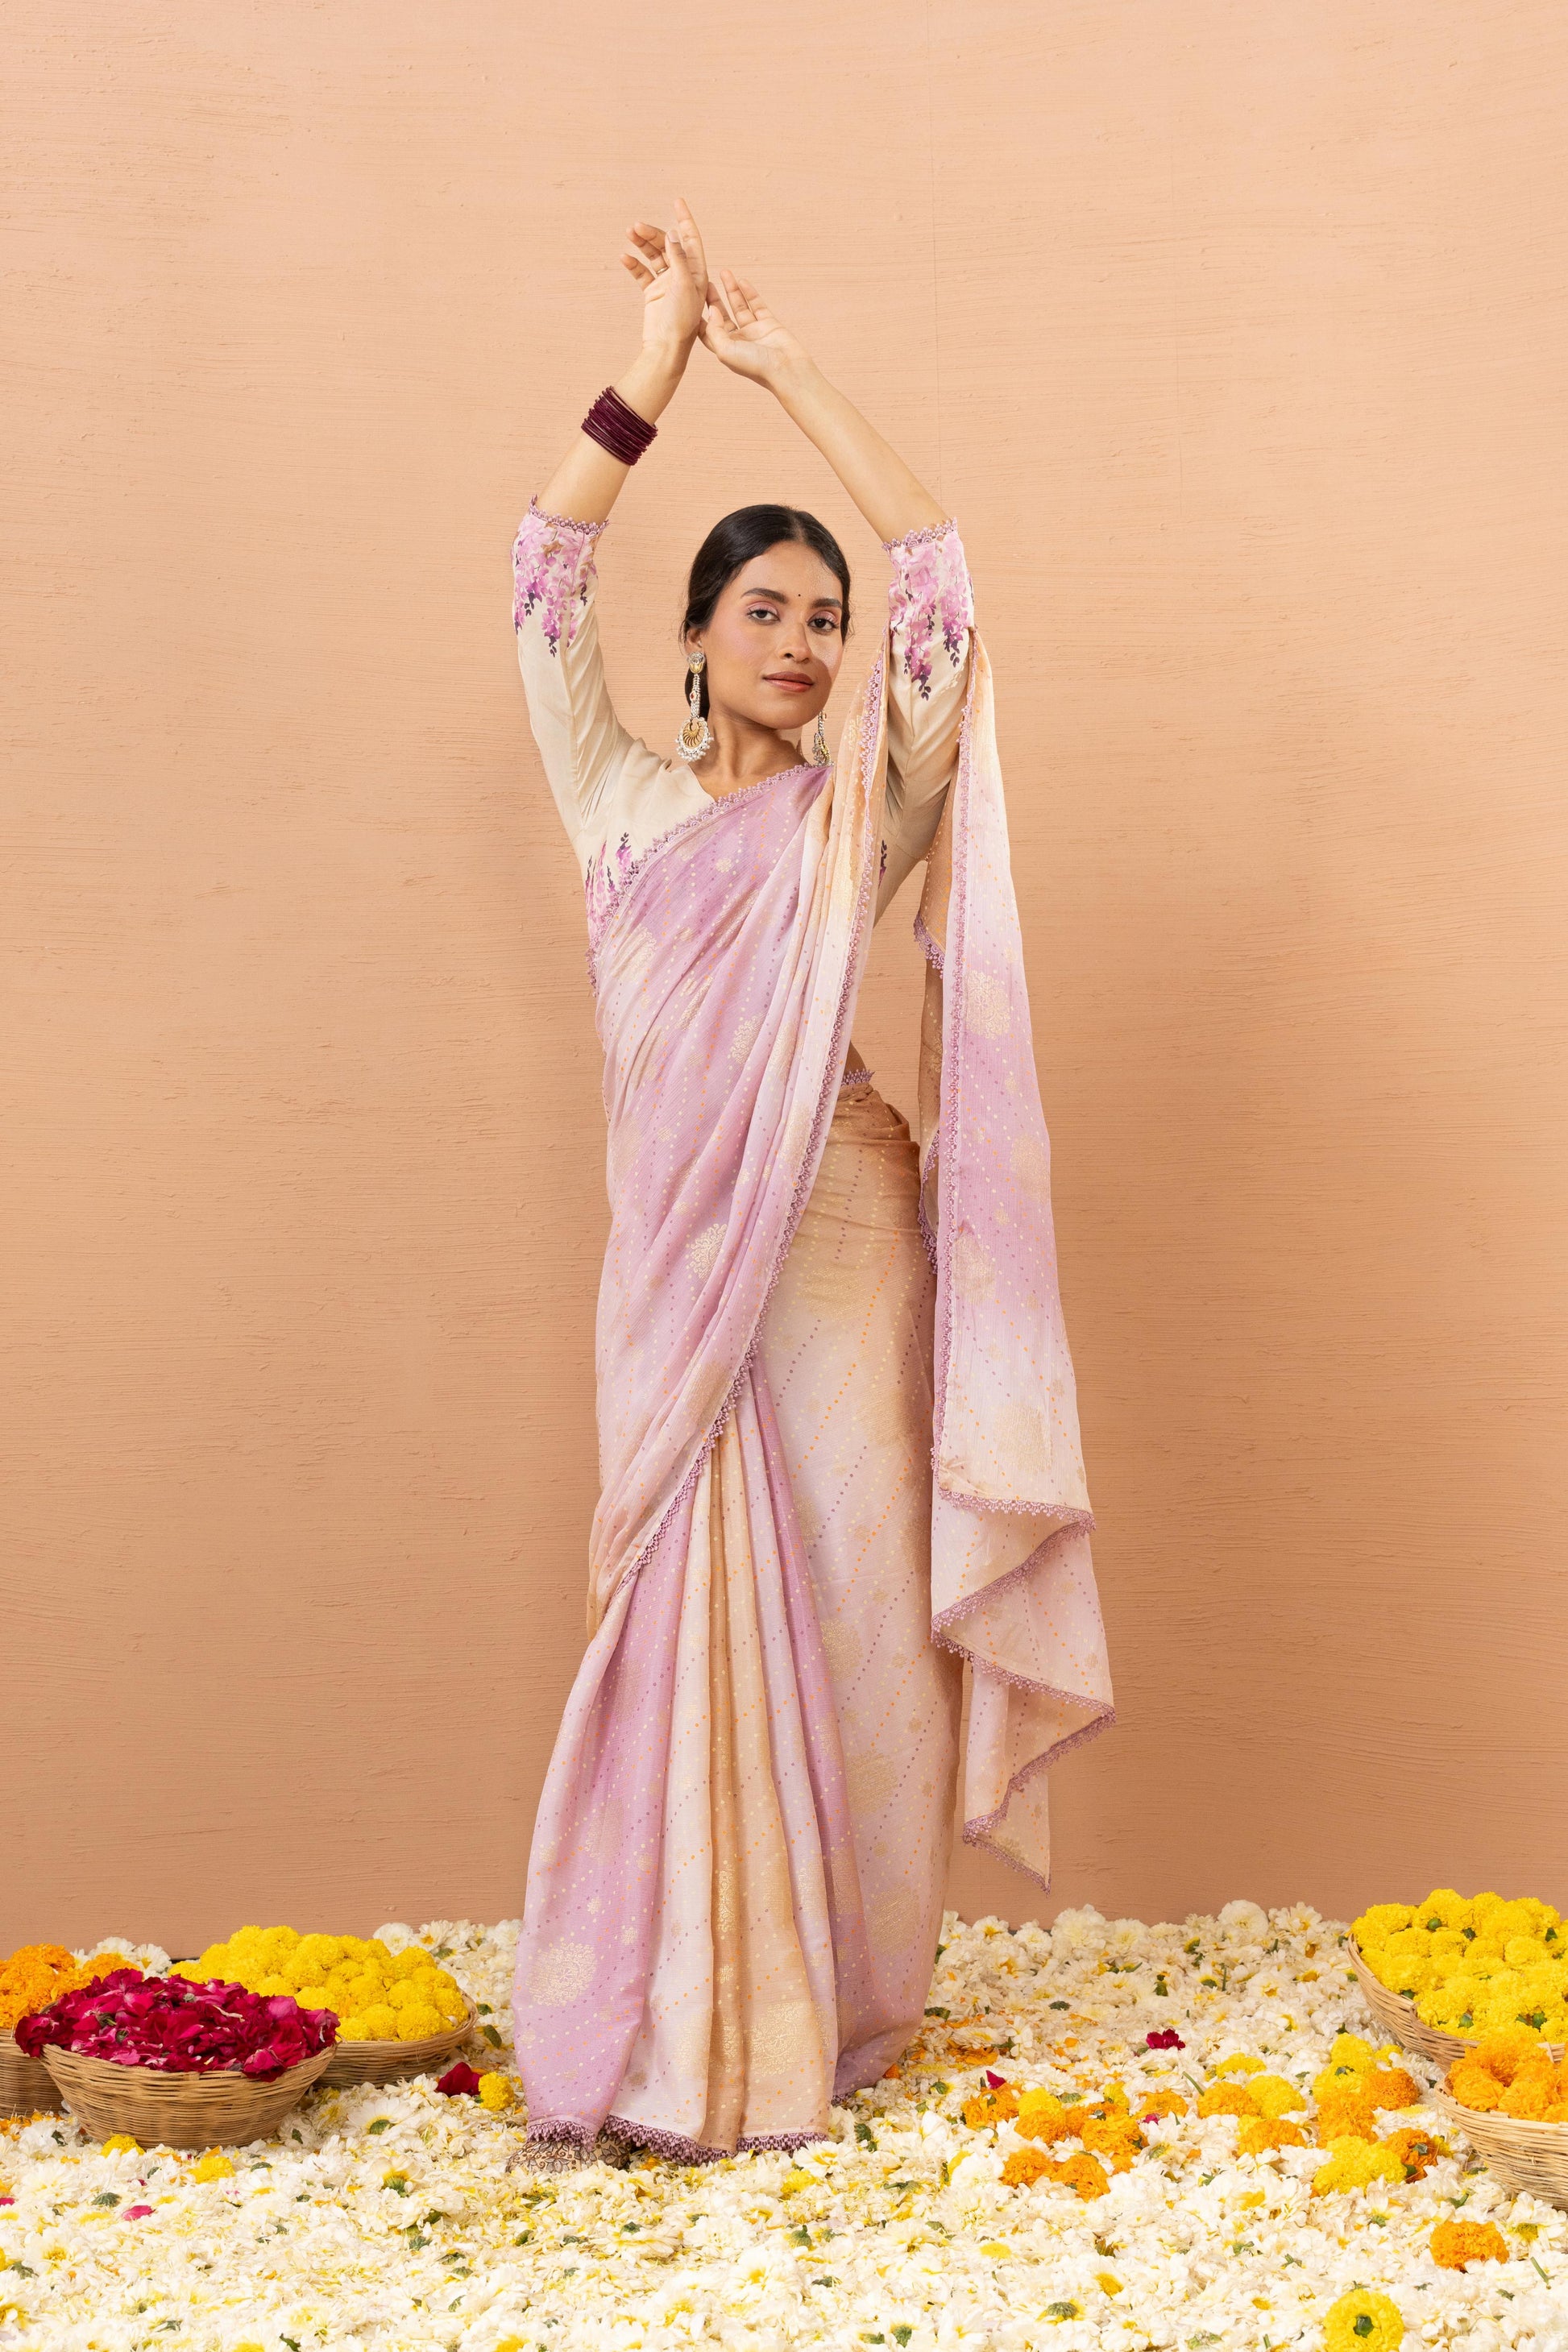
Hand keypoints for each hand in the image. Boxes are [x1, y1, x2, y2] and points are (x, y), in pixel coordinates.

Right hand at [621, 199, 708, 353]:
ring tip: (629, 233)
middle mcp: (683, 275)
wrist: (666, 348)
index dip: (685, 219)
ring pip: (653, 255)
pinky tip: (625, 257)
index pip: (691, 240)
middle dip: (653, 233)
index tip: (677, 201)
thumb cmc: (681, 321)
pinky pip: (642, 272)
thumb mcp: (684, 285)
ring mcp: (667, 283)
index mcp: (697, 272)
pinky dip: (634, 264)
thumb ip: (679, 258)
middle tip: (636, 227)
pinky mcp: (653, 293)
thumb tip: (672, 233)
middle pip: (667, 245)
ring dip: (642, 243)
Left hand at [699, 269, 810, 388]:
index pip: (708, 331)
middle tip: (707, 282)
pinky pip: (756, 305)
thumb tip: (712, 310)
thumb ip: (714, 330)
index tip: (693, 301)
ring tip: (724, 272)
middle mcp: (739, 340)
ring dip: (731, 290)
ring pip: (739, 307)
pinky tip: (741, 281)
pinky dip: (749, 293)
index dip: (700, 317)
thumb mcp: (725, 350)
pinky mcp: (769, 323)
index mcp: (726, 350)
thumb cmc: (755, 366)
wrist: (786, 369)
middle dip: (714, 299)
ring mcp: (754, 331)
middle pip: (722, 316)